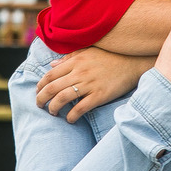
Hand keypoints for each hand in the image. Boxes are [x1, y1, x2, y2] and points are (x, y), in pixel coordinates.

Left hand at [35, 47, 152, 122]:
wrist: (133, 61)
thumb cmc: (110, 56)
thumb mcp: (88, 51)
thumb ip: (69, 57)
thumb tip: (52, 64)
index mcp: (75, 61)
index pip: (50, 74)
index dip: (40, 85)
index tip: (37, 91)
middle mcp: (80, 72)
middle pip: (52, 87)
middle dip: (41, 98)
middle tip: (39, 105)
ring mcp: (90, 84)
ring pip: (63, 98)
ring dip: (54, 107)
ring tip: (52, 112)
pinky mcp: (100, 95)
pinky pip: (81, 108)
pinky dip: (72, 116)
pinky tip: (70, 119)